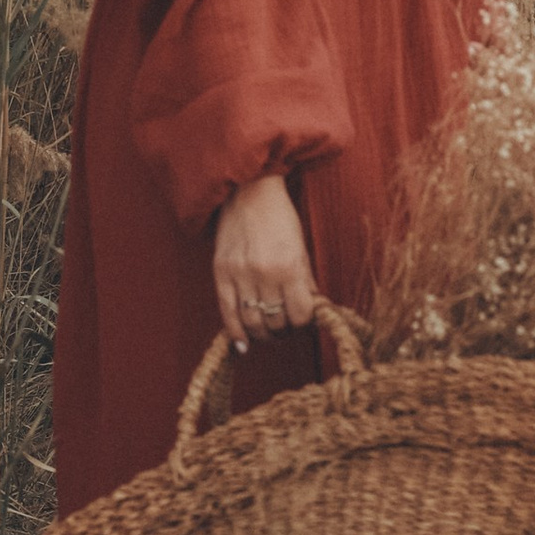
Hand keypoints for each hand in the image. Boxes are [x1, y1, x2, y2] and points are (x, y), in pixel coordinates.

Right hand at [212, 173, 316, 354]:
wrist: (248, 190)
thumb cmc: (279, 217)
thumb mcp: (301, 247)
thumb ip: (306, 281)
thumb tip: (314, 310)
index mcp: (289, 266)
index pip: (300, 314)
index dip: (305, 323)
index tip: (305, 321)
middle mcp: (263, 273)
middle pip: (276, 321)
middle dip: (285, 330)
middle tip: (287, 327)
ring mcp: (239, 274)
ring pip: (252, 322)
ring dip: (264, 334)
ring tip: (269, 332)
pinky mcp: (220, 273)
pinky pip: (227, 312)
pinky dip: (236, 333)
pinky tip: (244, 344)